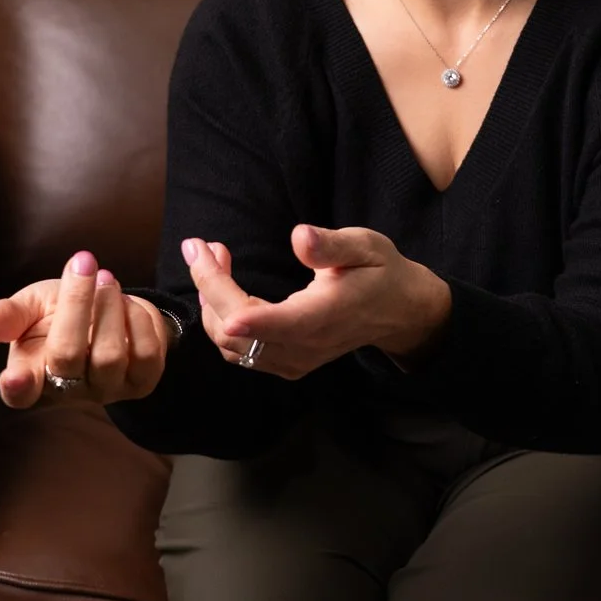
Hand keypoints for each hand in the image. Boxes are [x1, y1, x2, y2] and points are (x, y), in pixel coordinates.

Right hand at [0, 250, 171, 408]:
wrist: (106, 316)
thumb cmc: (58, 314)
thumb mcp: (31, 307)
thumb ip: (10, 314)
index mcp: (31, 376)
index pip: (19, 393)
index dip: (16, 387)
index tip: (14, 377)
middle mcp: (68, 392)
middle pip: (67, 356)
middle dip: (76, 303)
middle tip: (84, 263)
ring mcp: (106, 391)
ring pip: (109, 355)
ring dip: (109, 306)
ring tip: (106, 280)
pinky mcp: (140, 383)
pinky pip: (145, 352)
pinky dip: (137, 318)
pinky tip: (127, 305)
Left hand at [183, 225, 450, 381]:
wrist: (398, 311)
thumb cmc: (380, 272)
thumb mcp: (366, 247)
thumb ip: (332, 245)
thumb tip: (299, 237)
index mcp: (321, 317)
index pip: (264, 319)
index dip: (224, 296)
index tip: (202, 258)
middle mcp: (304, 347)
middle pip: (236, 331)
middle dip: (208, 286)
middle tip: (202, 245)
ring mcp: (294, 361)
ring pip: (231, 346)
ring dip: (211, 304)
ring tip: (212, 259)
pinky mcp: (287, 364)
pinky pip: (240, 353)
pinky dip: (220, 321)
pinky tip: (221, 289)